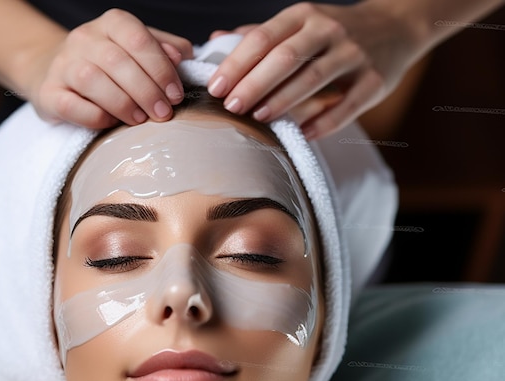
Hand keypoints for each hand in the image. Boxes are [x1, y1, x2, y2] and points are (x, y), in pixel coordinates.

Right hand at [23, 9, 193, 128]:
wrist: (56, 73)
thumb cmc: (109, 66)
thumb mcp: (137, 50)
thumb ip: (162, 50)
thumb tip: (182, 56)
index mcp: (111, 24)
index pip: (138, 39)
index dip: (160, 69)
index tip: (175, 95)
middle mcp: (84, 38)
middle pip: (117, 61)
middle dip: (146, 91)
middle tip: (163, 113)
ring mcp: (63, 65)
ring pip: (92, 80)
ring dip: (122, 103)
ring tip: (140, 119)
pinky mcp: (49, 93)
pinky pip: (71, 106)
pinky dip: (95, 116)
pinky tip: (112, 123)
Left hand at [207, 2, 420, 138]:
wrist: (396, 27)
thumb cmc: (333, 33)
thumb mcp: (299, 23)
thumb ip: (261, 35)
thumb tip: (216, 38)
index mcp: (304, 15)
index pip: (264, 38)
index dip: (237, 64)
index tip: (215, 88)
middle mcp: (329, 29)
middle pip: (286, 58)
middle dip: (254, 84)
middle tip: (231, 108)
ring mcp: (354, 54)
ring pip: (313, 79)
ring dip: (283, 101)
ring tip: (258, 118)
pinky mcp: (374, 81)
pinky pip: (346, 106)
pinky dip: (323, 122)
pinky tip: (302, 133)